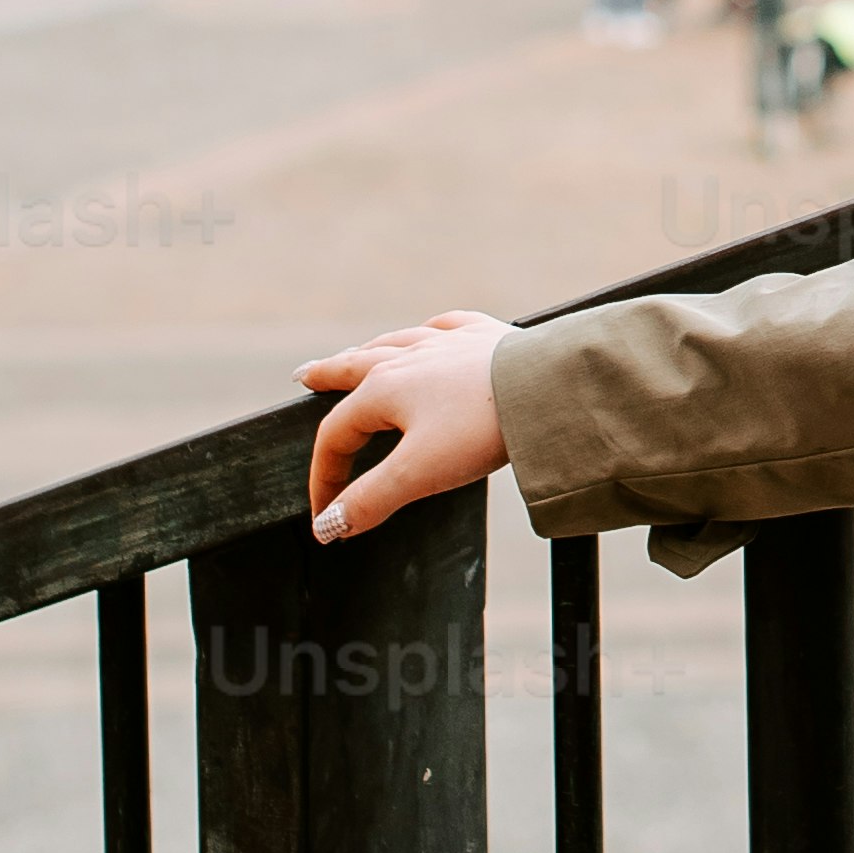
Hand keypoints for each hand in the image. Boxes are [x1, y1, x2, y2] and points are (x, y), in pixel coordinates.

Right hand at [302, 311, 511, 540]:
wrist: (548, 388)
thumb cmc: (481, 428)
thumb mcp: (418, 473)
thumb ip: (370, 499)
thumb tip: (329, 525)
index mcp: (384, 389)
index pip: (335, 435)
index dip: (323, 477)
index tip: (326, 513)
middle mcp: (409, 358)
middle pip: (354, 367)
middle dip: (328, 376)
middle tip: (306, 377)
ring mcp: (449, 342)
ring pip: (396, 343)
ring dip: (369, 351)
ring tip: (356, 355)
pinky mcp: (486, 335)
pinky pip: (448, 327)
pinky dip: (431, 331)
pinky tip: (430, 331)